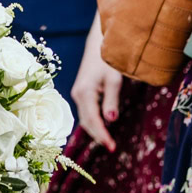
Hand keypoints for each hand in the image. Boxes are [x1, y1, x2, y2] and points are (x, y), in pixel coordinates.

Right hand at [71, 16, 123, 150]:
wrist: (98, 45)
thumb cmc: (108, 60)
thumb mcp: (113, 79)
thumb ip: (111, 100)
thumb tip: (110, 120)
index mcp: (85, 92)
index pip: (93, 120)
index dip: (102, 135)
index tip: (112, 147)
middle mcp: (78, 95)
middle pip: (86, 122)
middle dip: (98, 136)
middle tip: (112, 148)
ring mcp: (78, 94)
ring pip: (85, 118)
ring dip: (95, 131)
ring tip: (108, 142)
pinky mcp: (81, 93)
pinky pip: (86, 112)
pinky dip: (93, 123)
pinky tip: (102, 128)